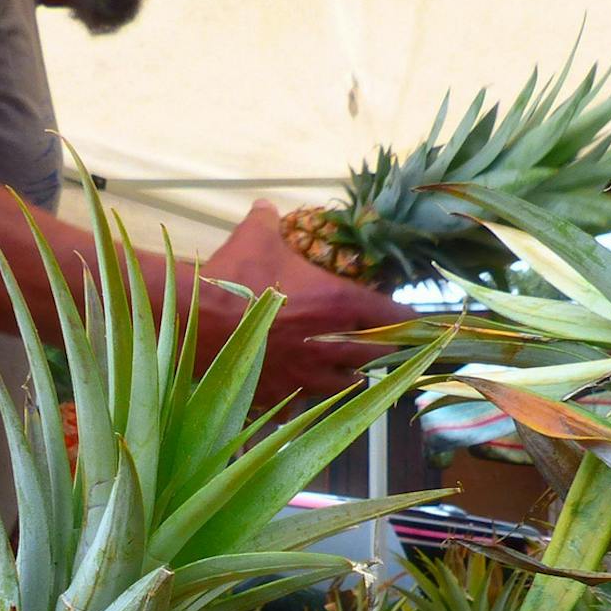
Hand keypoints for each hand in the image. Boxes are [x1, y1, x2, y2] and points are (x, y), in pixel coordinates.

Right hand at [198, 203, 409, 403]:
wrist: (195, 322)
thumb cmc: (232, 276)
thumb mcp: (255, 236)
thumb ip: (269, 219)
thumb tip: (266, 206)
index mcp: (339, 304)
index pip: (395, 316)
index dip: (409, 319)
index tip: (415, 321)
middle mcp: (332, 345)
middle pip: (379, 356)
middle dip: (380, 348)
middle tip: (376, 340)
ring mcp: (308, 377)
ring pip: (347, 385)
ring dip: (348, 373)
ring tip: (339, 363)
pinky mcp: (283, 397)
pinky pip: (305, 404)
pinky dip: (303, 396)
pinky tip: (293, 385)